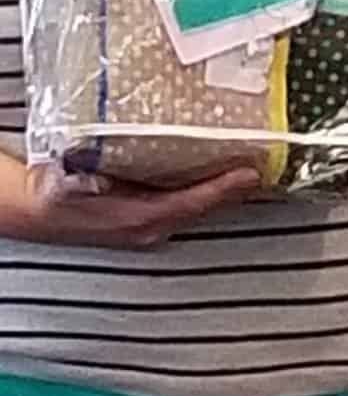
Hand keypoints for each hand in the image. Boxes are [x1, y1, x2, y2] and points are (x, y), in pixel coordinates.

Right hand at [0, 157, 260, 247]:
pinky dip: (205, 194)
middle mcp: (150, 228)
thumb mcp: (71, 182)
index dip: (225, 189)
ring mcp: (149, 229)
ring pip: (197, 210)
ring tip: (251, 169)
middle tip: (266, 165)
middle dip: (236, 190)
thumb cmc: (52, 193)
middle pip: (205, 209)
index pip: (193, 202)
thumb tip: (107, 172)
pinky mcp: (146, 224)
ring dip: (224, 192)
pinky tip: (216, 177)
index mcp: (138, 218)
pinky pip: (185, 208)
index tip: (251, 173)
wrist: (33, 211)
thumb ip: (94, 178)